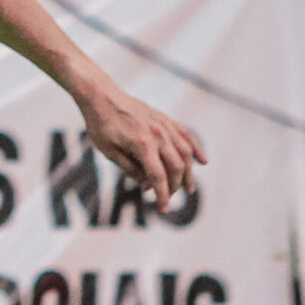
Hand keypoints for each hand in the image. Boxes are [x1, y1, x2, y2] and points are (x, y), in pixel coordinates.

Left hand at [78, 81, 205, 207]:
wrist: (102, 96)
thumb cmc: (101, 125)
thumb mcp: (109, 152)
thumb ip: (130, 169)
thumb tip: (147, 185)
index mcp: (142, 144)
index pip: (158, 176)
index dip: (162, 195)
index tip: (163, 209)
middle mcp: (157, 135)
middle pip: (176, 167)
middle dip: (175, 186)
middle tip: (169, 198)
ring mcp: (164, 125)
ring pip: (185, 153)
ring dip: (189, 172)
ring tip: (189, 188)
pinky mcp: (165, 119)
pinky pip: (185, 135)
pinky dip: (195, 149)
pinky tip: (202, 161)